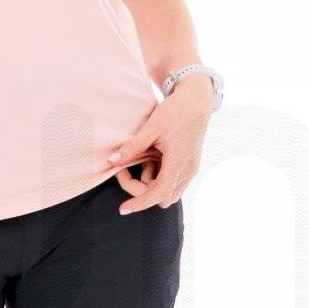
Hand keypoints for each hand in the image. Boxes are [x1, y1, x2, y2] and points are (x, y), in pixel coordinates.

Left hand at [106, 72, 213, 212]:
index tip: (123, 209)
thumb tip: (111, 162)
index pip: (158, 193)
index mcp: (179, 162)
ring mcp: (190, 169)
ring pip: (168, 192)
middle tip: (125, 171)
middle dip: (143, 191)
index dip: (140, 203)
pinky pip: (172, 182)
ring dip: (150, 184)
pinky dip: (158, 177)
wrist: (197, 99)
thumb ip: (132, 147)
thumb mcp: (152, 127)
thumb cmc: (176, 110)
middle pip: (162, 198)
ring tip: (140, 160)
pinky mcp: (189, 165)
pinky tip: (150, 159)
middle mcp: (188, 170)